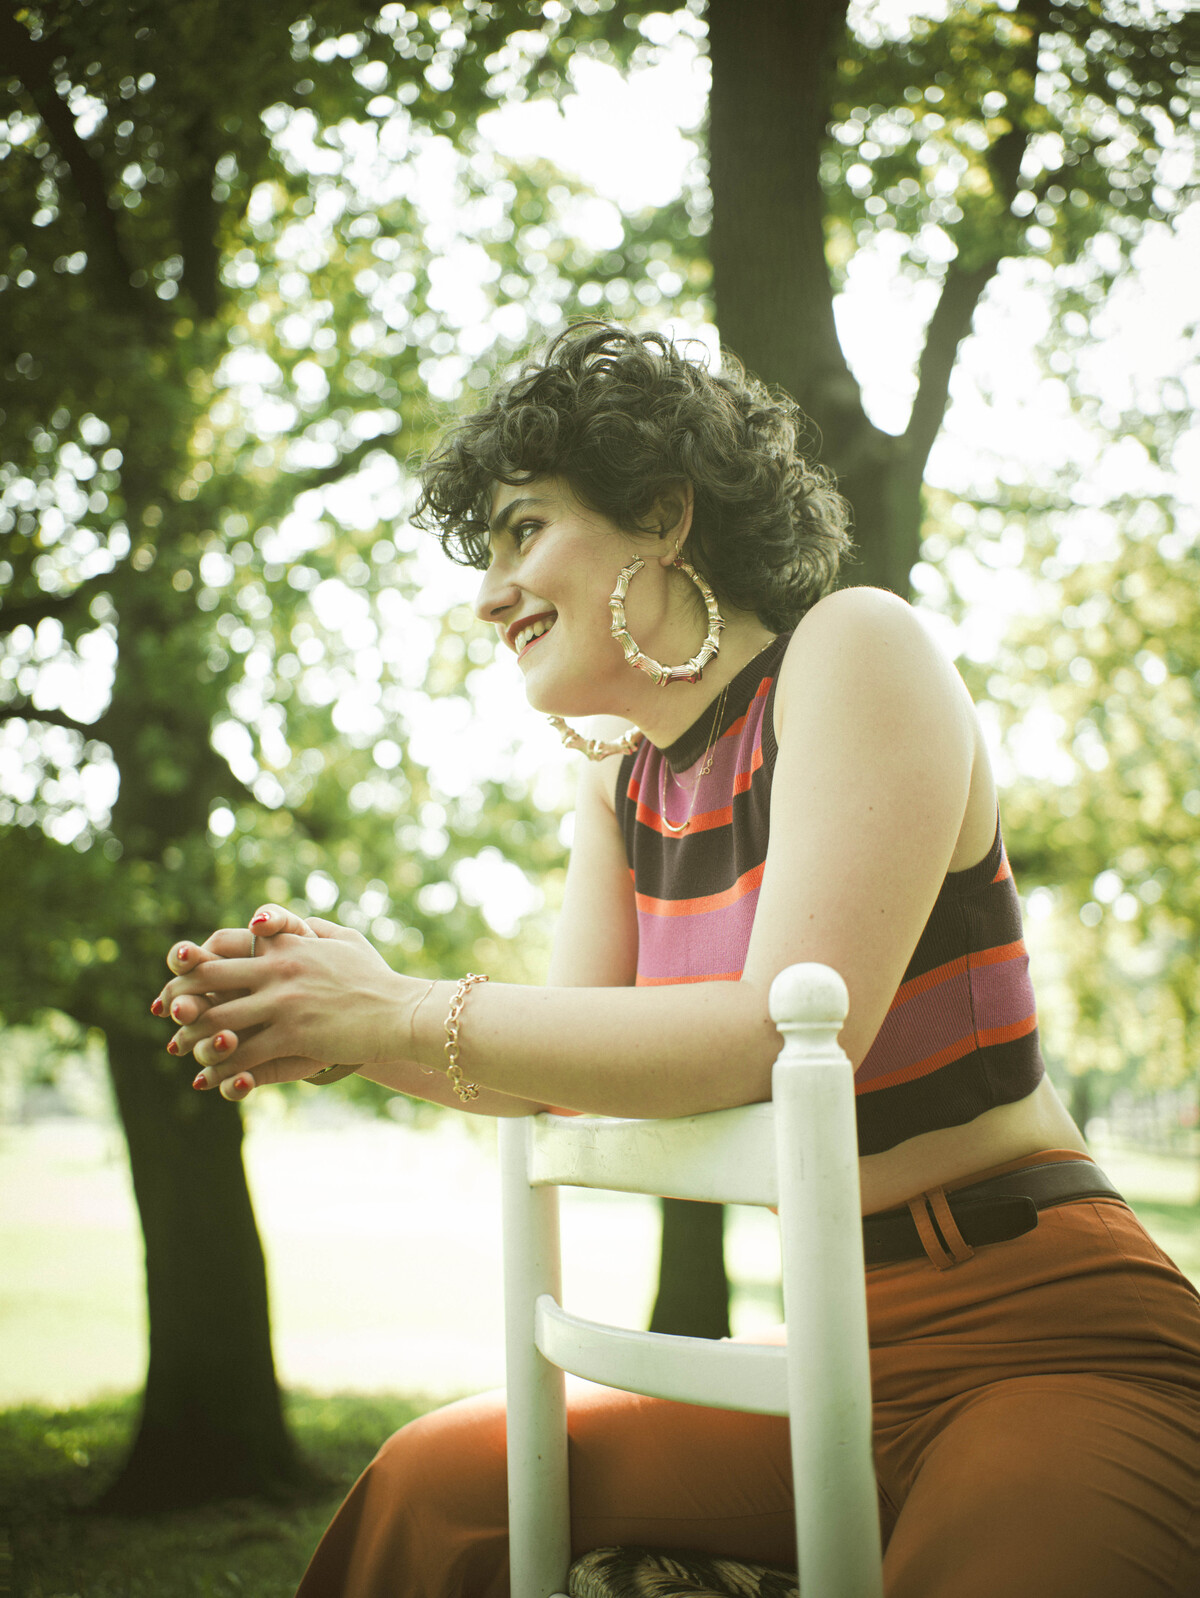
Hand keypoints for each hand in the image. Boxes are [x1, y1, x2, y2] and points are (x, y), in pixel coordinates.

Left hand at [154, 904, 414, 1096]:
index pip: (224, 945)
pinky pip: (244, 1053)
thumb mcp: (344, 940)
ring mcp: (283, 1003)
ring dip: (195, 1037)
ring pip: (219, 1020)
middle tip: (168, 1013)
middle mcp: (278, 969)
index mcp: (287, 944)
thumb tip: (279, 922)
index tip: (178, 976)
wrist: (400, 1011)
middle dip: (181, 997)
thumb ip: (309, 927)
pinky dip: (222, 1068)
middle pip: (210, 979)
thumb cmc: (375, 978)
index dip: (193, 961)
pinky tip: (210, 1078)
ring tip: (183, 1049)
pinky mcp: (293, 1035)